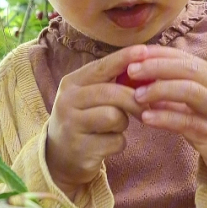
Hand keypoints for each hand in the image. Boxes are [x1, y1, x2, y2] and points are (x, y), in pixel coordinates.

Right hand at [45, 48, 144, 198]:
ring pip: (115, 117)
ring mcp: (71, 126)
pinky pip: (115, 141)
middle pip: (112, 93)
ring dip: (123, 124)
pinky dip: (118, 143)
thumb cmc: (84, 119)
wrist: (60, 156)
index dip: (124, 58)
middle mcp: (67, 101)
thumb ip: (110, 82)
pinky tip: (105, 144)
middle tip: (145, 107)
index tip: (145, 51)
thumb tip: (145, 65)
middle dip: (134, 100)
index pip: (101, 67)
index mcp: (71, 83)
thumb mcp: (89, 96)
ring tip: (113, 127)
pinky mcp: (80, 149)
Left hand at [125, 48, 206, 190]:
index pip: (186, 58)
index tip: (134, 54)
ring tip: (137, 95)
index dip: (159, 54)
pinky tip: (147, 118)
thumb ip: (176, 90)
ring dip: (161, 90)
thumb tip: (141, 79)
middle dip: (158, 67)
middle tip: (131, 70)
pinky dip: (166, 117)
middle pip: (189, 70)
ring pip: (192, 92)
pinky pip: (189, 123)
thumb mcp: (198, 105)